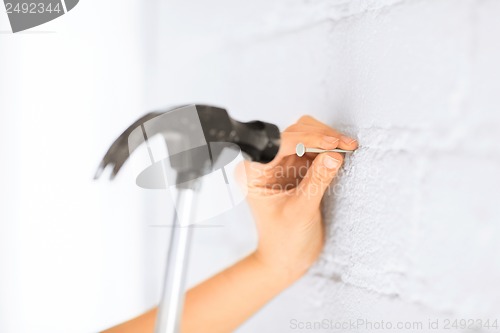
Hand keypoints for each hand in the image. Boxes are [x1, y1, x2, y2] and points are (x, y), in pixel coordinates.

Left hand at [239, 115, 357, 280]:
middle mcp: (266, 164)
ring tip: (347, 148)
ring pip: (306, 136)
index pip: (280, 143)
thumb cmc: (283, 241)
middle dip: (320, 136)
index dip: (307, 138)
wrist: (287, 258)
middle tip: (345, 145)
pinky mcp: (298, 169)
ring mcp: (283, 165)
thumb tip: (333, 155)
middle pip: (294, 133)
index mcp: (254, 172)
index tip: (332, 144)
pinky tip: (341, 154)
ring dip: (327, 139)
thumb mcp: (301, 211)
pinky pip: (314, 149)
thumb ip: (317, 181)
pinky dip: (329, 148)